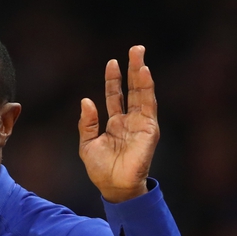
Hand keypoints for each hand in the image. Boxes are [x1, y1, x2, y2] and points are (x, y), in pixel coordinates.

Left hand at [78, 46, 158, 202]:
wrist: (113, 186)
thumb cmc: (101, 169)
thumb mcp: (87, 144)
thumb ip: (87, 123)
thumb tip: (87, 100)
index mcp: (115, 123)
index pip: (116, 96)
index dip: (113, 79)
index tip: (112, 63)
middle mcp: (130, 121)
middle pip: (133, 89)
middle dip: (133, 69)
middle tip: (135, 48)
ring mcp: (141, 124)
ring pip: (143, 93)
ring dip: (142, 74)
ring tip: (140, 55)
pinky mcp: (150, 129)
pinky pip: (149, 106)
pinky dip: (147, 89)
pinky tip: (144, 74)